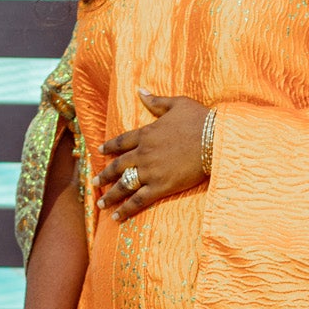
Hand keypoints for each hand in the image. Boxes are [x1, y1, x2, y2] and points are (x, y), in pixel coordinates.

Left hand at [95, 89, 208, 220]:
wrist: (215, 138)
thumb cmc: (199, 119)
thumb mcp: (177, 104)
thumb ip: (156, 101)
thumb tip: (140, 90)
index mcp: (146, 133)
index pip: (121, 142)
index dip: (110, 147)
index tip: (100, 151)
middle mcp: (143, 153)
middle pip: (117, 166)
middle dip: (104, 175)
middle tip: (94, 183)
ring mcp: (150, 171)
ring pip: (124, 185)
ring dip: (111, 195)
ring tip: (101, 204)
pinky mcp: (161, 186)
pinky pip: (139, 200)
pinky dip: (126, 210)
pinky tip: (117, 217)